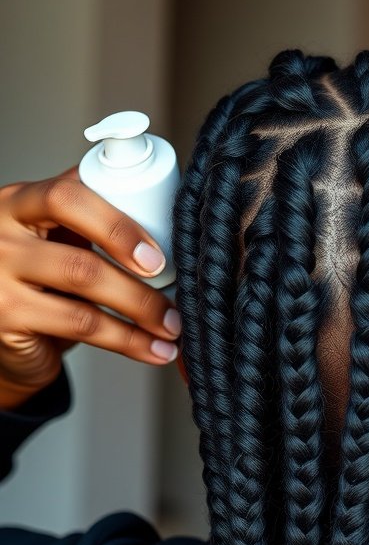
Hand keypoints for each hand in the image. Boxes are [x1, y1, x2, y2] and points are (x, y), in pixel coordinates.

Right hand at [0, 166, 181, 405]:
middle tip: (175, 294)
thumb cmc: (39, 281)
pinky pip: (82, 326)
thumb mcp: (56, 239)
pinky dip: (128, 340)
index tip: (157, 253)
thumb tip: (162, 209)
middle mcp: (1, 233)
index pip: (67, 196)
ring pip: (85, 289)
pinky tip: (153, 348)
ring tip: (172, 326)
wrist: (5, 335)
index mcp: (20, 202)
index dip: (118, 224)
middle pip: (80, 253)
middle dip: (137, 280)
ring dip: (140, 310)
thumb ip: (90, 217)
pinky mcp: (7, 317)